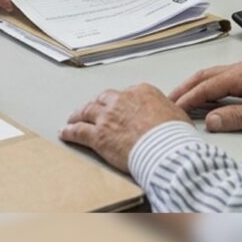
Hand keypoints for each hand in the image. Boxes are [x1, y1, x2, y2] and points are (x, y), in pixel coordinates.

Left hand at [61, 84, 188, 171]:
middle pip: (103, 99)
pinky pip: (78, 131)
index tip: (118, 107)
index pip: (126, 94)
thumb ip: (166, 110)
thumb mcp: (177, 114)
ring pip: (86, 111)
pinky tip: (64, 133)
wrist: (167, 149)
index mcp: (141, 92)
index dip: (120, 102)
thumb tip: (168, 113)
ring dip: (78, 115)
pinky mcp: (98, 135)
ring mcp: (107, 117)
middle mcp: (121, 100)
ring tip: (73, 118)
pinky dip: (69, 132)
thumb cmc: (175, 136)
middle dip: (97, 105)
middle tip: (92, 110)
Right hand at [170, 59, 241, 131]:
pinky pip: (223, 78)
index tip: (174, 108)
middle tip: (169, 100)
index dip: (188, 98)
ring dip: (196, 86)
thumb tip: (210, 121)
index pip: (206, 86)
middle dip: (185, 88)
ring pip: (213, 75)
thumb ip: (236, 117)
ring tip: (183, 97)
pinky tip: (208, 95)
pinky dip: (209, 86)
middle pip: (204, 76)